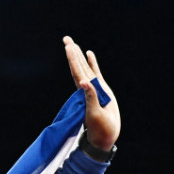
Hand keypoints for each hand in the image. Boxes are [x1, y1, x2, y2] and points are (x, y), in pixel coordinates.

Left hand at [63, 36, 119, 150]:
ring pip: (85, 67)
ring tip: (74, 44)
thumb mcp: (95, 113)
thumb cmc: (101, 127)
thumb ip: (91, 98)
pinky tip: (89, 54)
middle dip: (72, 53)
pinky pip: (95, 72)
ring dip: (79, 56)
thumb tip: (84, 83)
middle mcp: (86, 88)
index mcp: (84, 92)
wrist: (106, 135)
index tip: (69, 47)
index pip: (77, 72)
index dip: (73, 59)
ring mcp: (94, 87)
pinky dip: (92, 63)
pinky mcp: (102, 89)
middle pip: (78, 67)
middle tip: (66, 39)